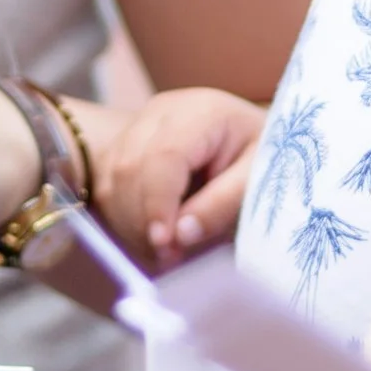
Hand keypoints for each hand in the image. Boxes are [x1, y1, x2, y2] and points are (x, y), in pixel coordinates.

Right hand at [97, 87, 267, 266]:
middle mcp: (161, 112)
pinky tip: (152, 235)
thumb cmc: (262, 158)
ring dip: (131, 223)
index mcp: (201, 112)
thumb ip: (223, 204)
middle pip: (130, 168)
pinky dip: (125, 218)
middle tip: (170, 257)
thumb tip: (181, 234)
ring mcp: (138, 126)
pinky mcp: (124, 146)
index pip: (164, 156)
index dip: (157, 203)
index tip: (164, 243)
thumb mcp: (259, 179)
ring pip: (113, 180)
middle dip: (142, 220)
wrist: (249, 140)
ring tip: (165, 251)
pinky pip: (108, 187)